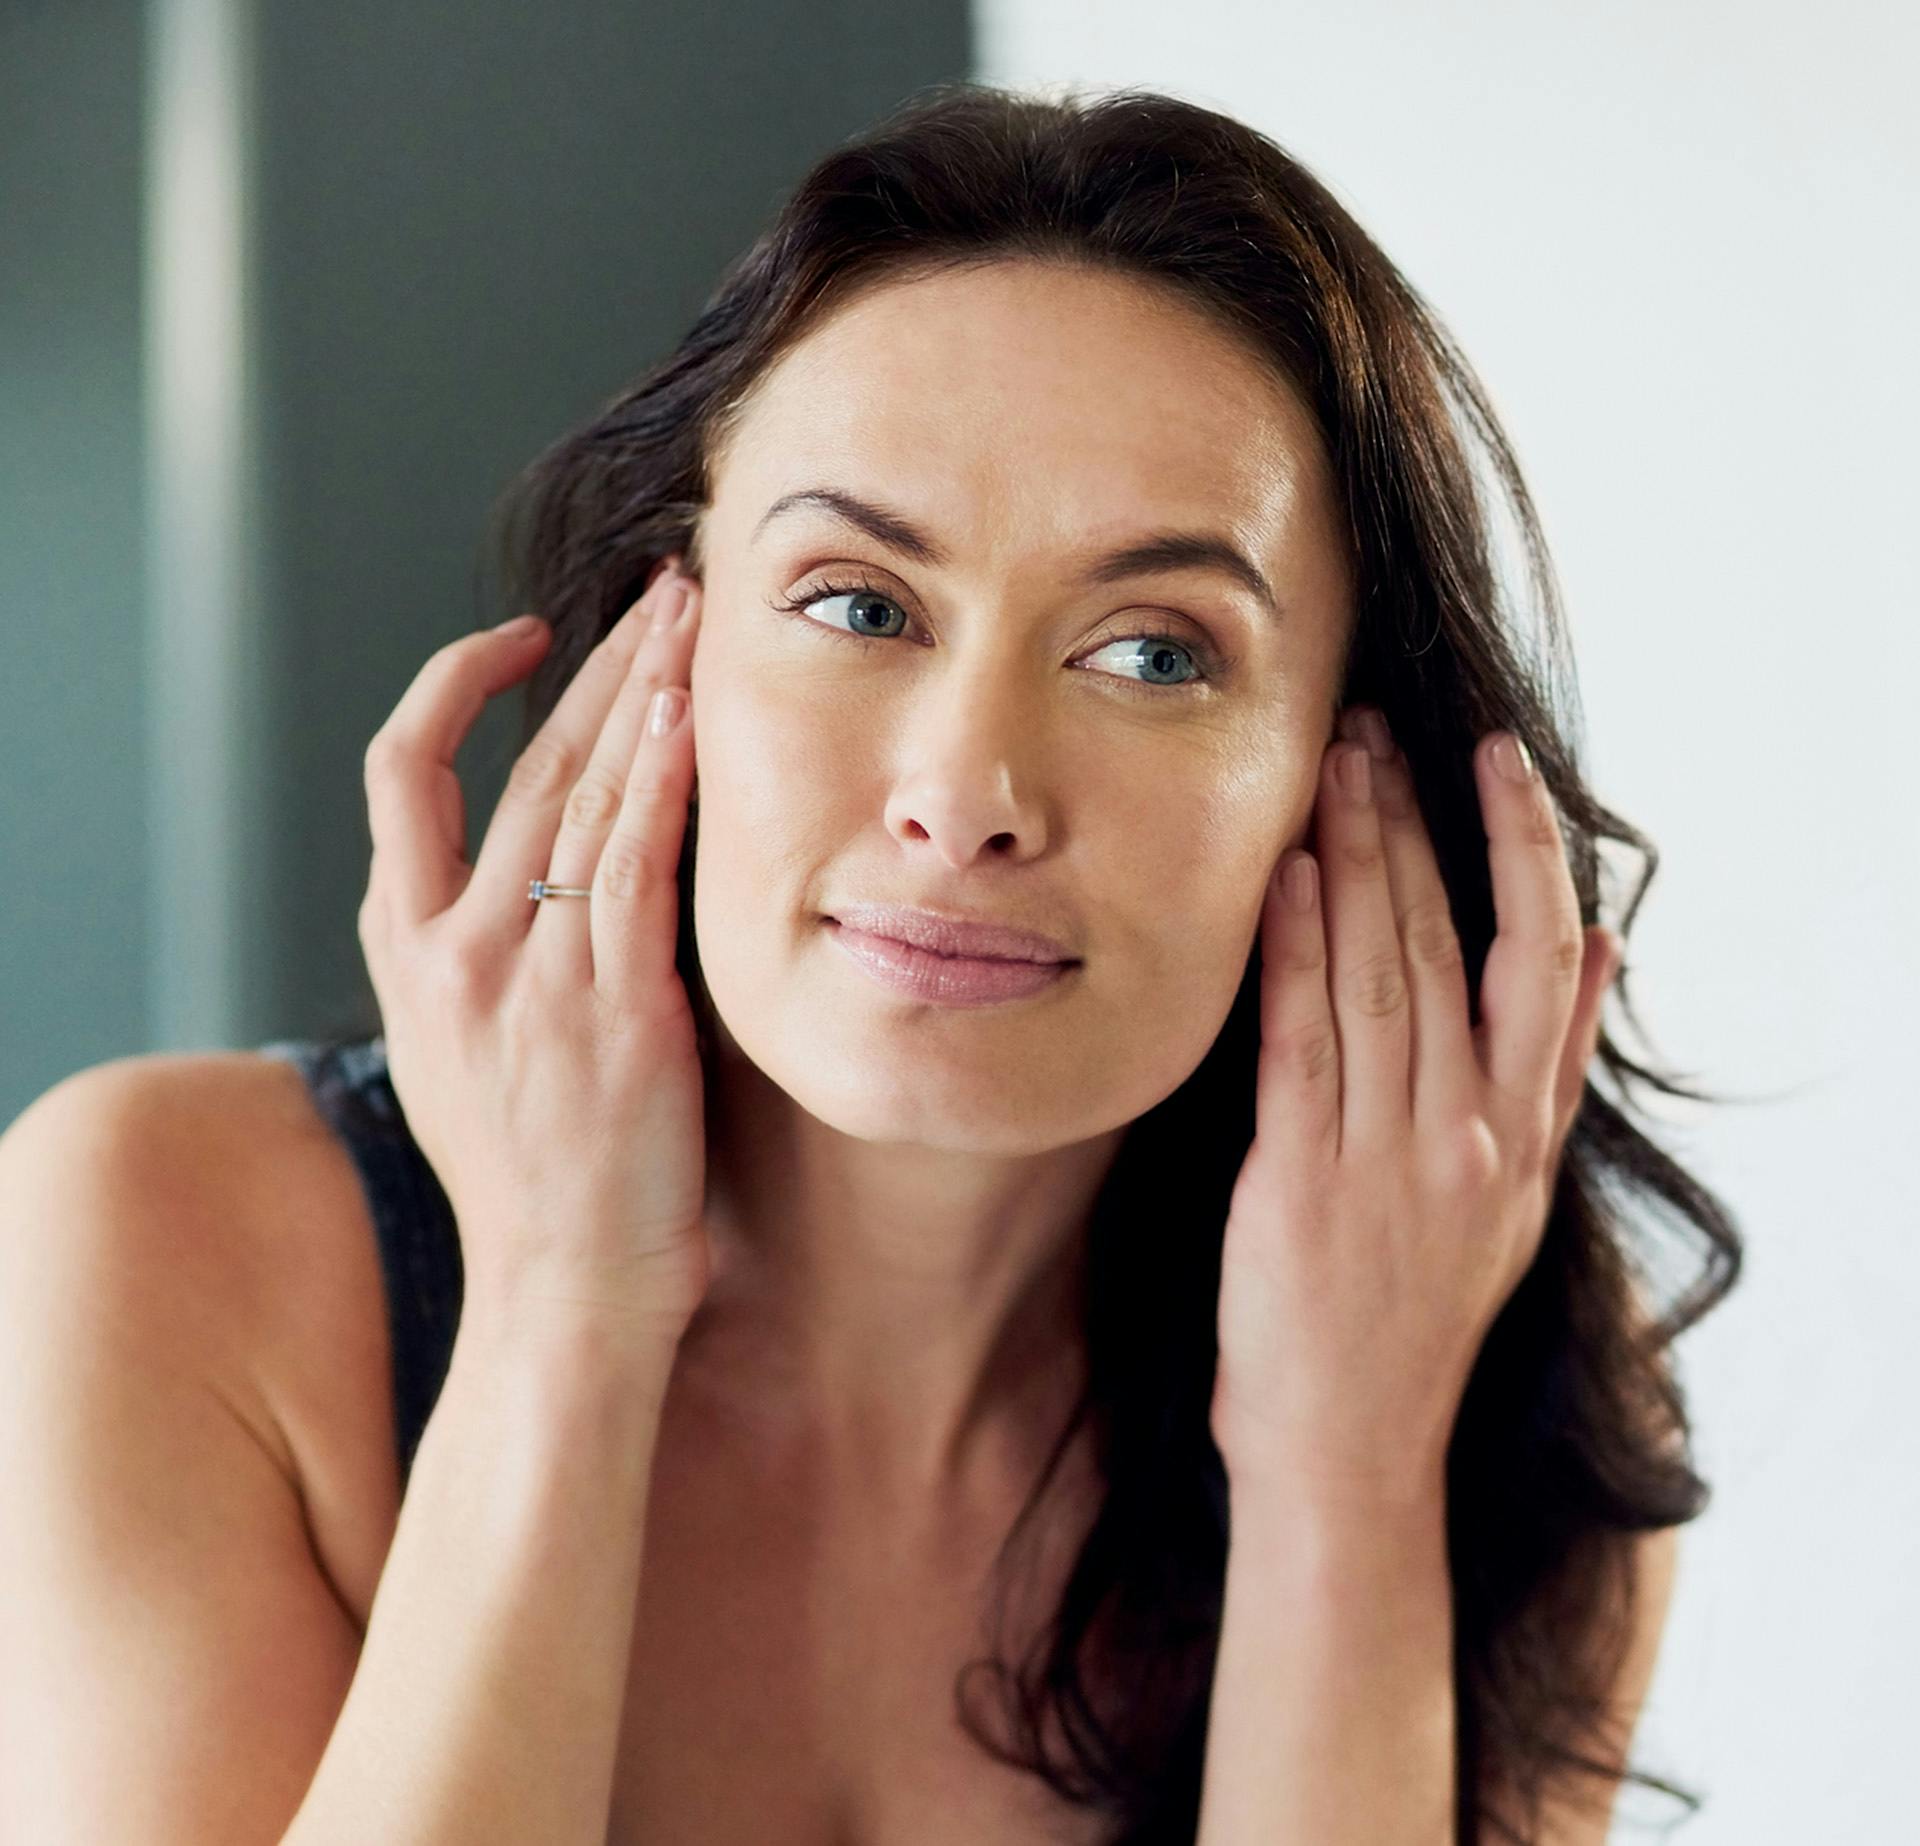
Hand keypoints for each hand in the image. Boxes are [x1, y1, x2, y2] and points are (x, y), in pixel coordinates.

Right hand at [357, 558, 710, 1338]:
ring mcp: (530, 979)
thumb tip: (539, 881)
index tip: (526, 639)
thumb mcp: (464, 1057)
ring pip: (582, 795)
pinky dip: (662, 781)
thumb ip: (482, 959)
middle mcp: (455, 950)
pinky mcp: (613, 1011)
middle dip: (598, 663)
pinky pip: (636, 866)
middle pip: (520, 763)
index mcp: (407, 954)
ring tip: (694, 616)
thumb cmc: (535, 1185)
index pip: (404, 776)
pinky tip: (693, 713)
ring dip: (644, 691)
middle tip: (661, 593)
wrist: (562, 1295)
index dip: (455, 687)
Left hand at [1209, 709, 1621, 1508]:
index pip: (1544, 958)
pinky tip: (1280, 878)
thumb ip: (1550, 1070)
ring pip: (1378, 973)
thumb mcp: (1514, 1197)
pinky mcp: (1303, 1180)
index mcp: (1522, 1133)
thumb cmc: (1415, 1315)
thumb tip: (1604, 948)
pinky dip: (1292, 952)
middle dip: (1411, 825)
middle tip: (1377, 730)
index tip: (1497, 761)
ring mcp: (1388, 1156)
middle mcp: (1468, 1135)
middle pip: (1448, 943)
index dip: (1525, 849)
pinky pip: (1302, 1042)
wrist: (1349, 1449)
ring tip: (1333, 768)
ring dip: (1352, 862)